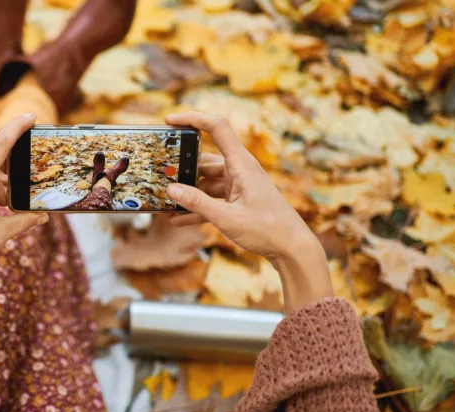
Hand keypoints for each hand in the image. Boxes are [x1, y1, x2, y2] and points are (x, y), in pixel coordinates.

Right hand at [164, 111, 331, 311]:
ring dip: (189, 192)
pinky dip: (198, 206)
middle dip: (183, 166)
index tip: (169, 120)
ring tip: (167, 202)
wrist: (293, 249)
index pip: (216, 127)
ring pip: (206, 181)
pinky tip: (179, 220)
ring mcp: (239, 185)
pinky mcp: (239, 200)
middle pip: (205, 159)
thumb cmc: (268, 230)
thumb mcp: (227, 218)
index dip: (192, 119)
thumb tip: (171, 189)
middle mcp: (240, 170)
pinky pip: (213, 198)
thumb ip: (198, 203)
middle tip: (161, 174)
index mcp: (242, 164)